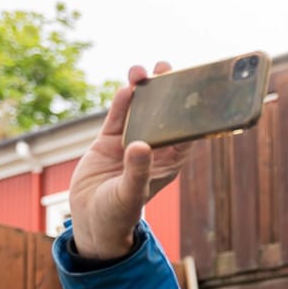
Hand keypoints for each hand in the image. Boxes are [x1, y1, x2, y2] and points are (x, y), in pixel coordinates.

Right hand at [68, 63, 195, 258]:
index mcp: (169, 162)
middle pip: (163, 115)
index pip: (185, 132)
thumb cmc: (118, 214)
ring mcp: (130, 143)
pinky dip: (120, 102)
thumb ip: (136, 171)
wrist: (91, 221)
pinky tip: (126, 86)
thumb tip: (140, 146)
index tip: (197, 87)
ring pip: (138, 111)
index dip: (191, 111)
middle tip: (167, 68)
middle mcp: (153, 149)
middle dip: (166, 92)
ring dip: (141, 90)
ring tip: (141, 71)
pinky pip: (117, 117)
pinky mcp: (108, 142)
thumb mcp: (130, 194)